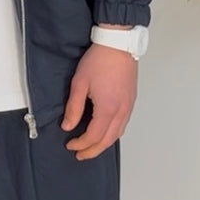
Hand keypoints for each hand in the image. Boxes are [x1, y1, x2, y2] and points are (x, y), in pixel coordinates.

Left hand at [61, 43, 136, 158]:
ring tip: (91, 147)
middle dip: (93, 150)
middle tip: (80, 155)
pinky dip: (113, 134)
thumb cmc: (99, 60)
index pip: (93, 136)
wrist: (118, 44)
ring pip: (118, 134)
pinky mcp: (131, 101)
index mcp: (108, 109)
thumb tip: (68, 126)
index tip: (70, 144)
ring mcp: (128, 106)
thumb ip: (74, 108)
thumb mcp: (79, 83)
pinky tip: (105, 132)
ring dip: (104, 144)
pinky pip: (123, 124)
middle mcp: (121, 111)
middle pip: (108, 140)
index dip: (81, 144)